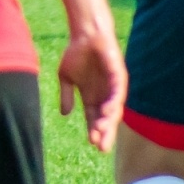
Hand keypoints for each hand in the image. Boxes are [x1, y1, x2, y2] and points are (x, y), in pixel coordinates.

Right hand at [58, 27, 126, 152]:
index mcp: (92, 97)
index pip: (93, 118)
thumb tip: (64, 114)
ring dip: (108, 121)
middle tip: (102, 148)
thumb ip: (66, 95)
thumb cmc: (75, 54)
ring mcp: (113, 87)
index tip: (91, 144)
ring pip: (113, 109)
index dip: (93, 130)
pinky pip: (118, 93)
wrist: (84, 35)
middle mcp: (105, 95)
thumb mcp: (66, 77)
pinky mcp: (118, 76)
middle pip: (106, 118)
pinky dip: (113, 103)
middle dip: (105, 133)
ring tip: (102, 132)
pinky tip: (107, 111)